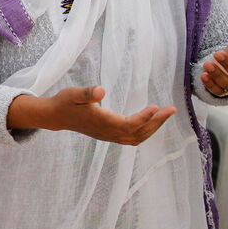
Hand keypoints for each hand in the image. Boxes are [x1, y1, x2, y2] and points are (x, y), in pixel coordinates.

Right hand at [46, 85, 175, 145]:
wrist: (56, 116)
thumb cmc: (65, 102)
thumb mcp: (74, 93)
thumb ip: (87, 93)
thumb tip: (101, 90)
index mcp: (101, 122)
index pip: (129, 124)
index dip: (144, 118)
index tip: (156, 107)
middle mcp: (107, 132)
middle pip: (138, 133)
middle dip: (156, 123)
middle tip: (171, 110)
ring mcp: (108, 136)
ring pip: (137, 138)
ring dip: (152, 128)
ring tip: (165, 115)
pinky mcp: (109, 135)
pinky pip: (132, 138)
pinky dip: (144, 132)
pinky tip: (150, 122)